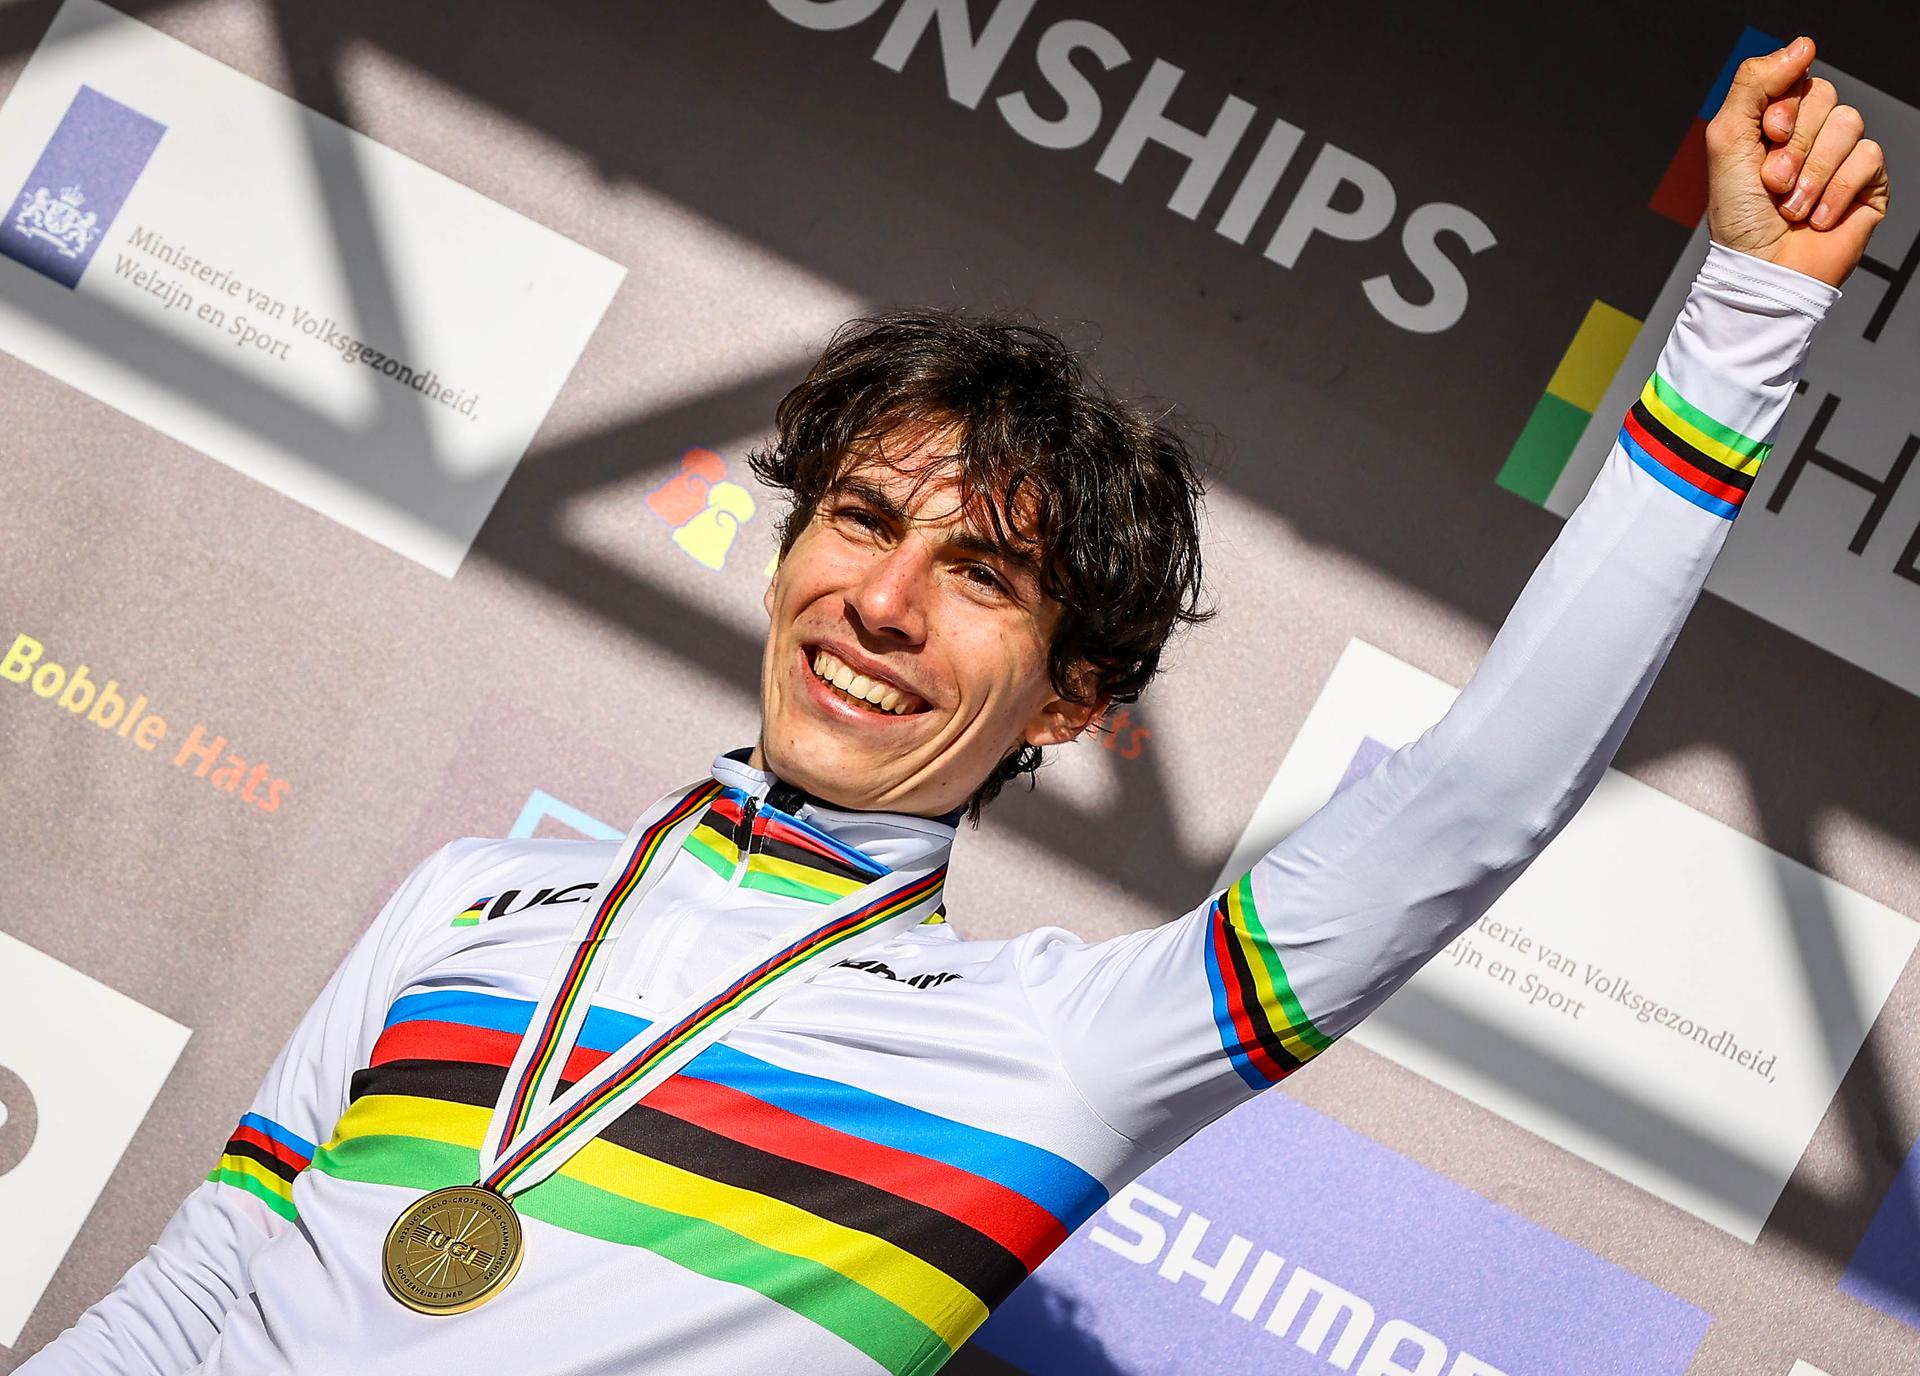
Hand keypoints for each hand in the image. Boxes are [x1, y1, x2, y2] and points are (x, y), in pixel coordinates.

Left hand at [1704, 36, 1890, 286]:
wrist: (1763, 271)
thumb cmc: (1739, 217)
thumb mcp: (1727, 140)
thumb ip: (1753, 84)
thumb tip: (1803, 45)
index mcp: (1777, 121)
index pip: (1798, 78)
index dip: (1784, 106)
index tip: (1768, 137)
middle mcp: (1811, 135)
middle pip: (1825, 96)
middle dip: (1794, 144)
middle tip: (1773, 181)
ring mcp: (1841, 157)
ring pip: (1849, 123)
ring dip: (1813, 172)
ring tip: (1791, 205)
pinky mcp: (1868, 182)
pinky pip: (1868, 157)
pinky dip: (1836, 190)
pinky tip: (1817, 216)